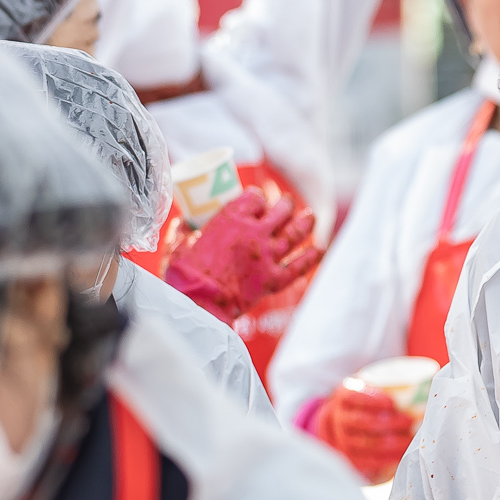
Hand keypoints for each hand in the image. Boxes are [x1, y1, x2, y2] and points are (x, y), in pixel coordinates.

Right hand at [163, 191, 322, 323]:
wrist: (198, 302)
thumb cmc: (183, 273)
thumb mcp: (178, 243)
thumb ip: (184, 230)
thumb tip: (185, 223)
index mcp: (232, 218)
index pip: (254, 197)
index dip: (258, 197)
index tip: (257, 201)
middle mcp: (255, 232)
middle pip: (281, 211)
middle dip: (286, 205)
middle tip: (288, 205)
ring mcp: (267, 256)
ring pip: (295, 233)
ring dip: (305, 222)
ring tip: (310, 217)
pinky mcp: (274, 280)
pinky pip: (299, 266)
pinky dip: (312, 257)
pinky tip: (320, 249)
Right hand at [314, 385, 416, 482]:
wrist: (345, 420)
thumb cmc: (368, 399)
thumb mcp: (373, 385)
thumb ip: (392, 383)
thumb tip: (429, 379)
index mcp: (345, 395)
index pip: (355, 397)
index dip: (373, 400)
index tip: (393, 403)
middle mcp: (339, 417)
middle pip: (363, 422)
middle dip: (389, 423)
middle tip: (410, 421)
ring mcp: (341, 439)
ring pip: (365, 444)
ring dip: (391, 443)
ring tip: (410, 439)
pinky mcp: (348, 457)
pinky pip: (366, 461)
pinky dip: (385, 460)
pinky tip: (401, 455)